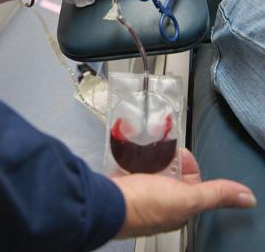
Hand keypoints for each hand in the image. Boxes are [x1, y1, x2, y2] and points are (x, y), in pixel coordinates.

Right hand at [113, 148, 255, 237]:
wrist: (107, 203)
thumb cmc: (146, 204)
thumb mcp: (187, 198)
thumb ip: (216, 194)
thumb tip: (247, 198)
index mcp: (178, 209)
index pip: (192, 182)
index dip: (189, 165)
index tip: (180, 154)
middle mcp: (161, 203)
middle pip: (172, 172)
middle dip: (169, 159)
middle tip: (163, 150)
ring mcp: (142, 193)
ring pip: (154, 167)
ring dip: (153, 156)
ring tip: (149, 146)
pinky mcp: (125, 184)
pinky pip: (136, 165)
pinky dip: (137, 157)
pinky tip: (135, 151)